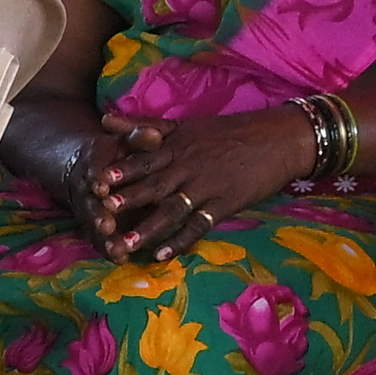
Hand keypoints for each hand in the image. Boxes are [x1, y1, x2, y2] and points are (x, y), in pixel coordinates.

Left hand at [86, 110, 315, 256]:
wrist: (283, 138)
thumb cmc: (229, 131)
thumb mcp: (185, 125)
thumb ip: (143, 126)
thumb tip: (103, 118)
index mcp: (176, 146)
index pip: (143, 160)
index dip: (119, 172)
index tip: (93, 183)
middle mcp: (188, 166)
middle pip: (153, 185)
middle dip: (127, 201)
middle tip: (100, 216)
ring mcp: (208, 185)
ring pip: (173, 209)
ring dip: (148, 228)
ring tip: (124, 245)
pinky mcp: (227, 202)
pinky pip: (201, 224)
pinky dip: (182, 240)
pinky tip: (163, 255)